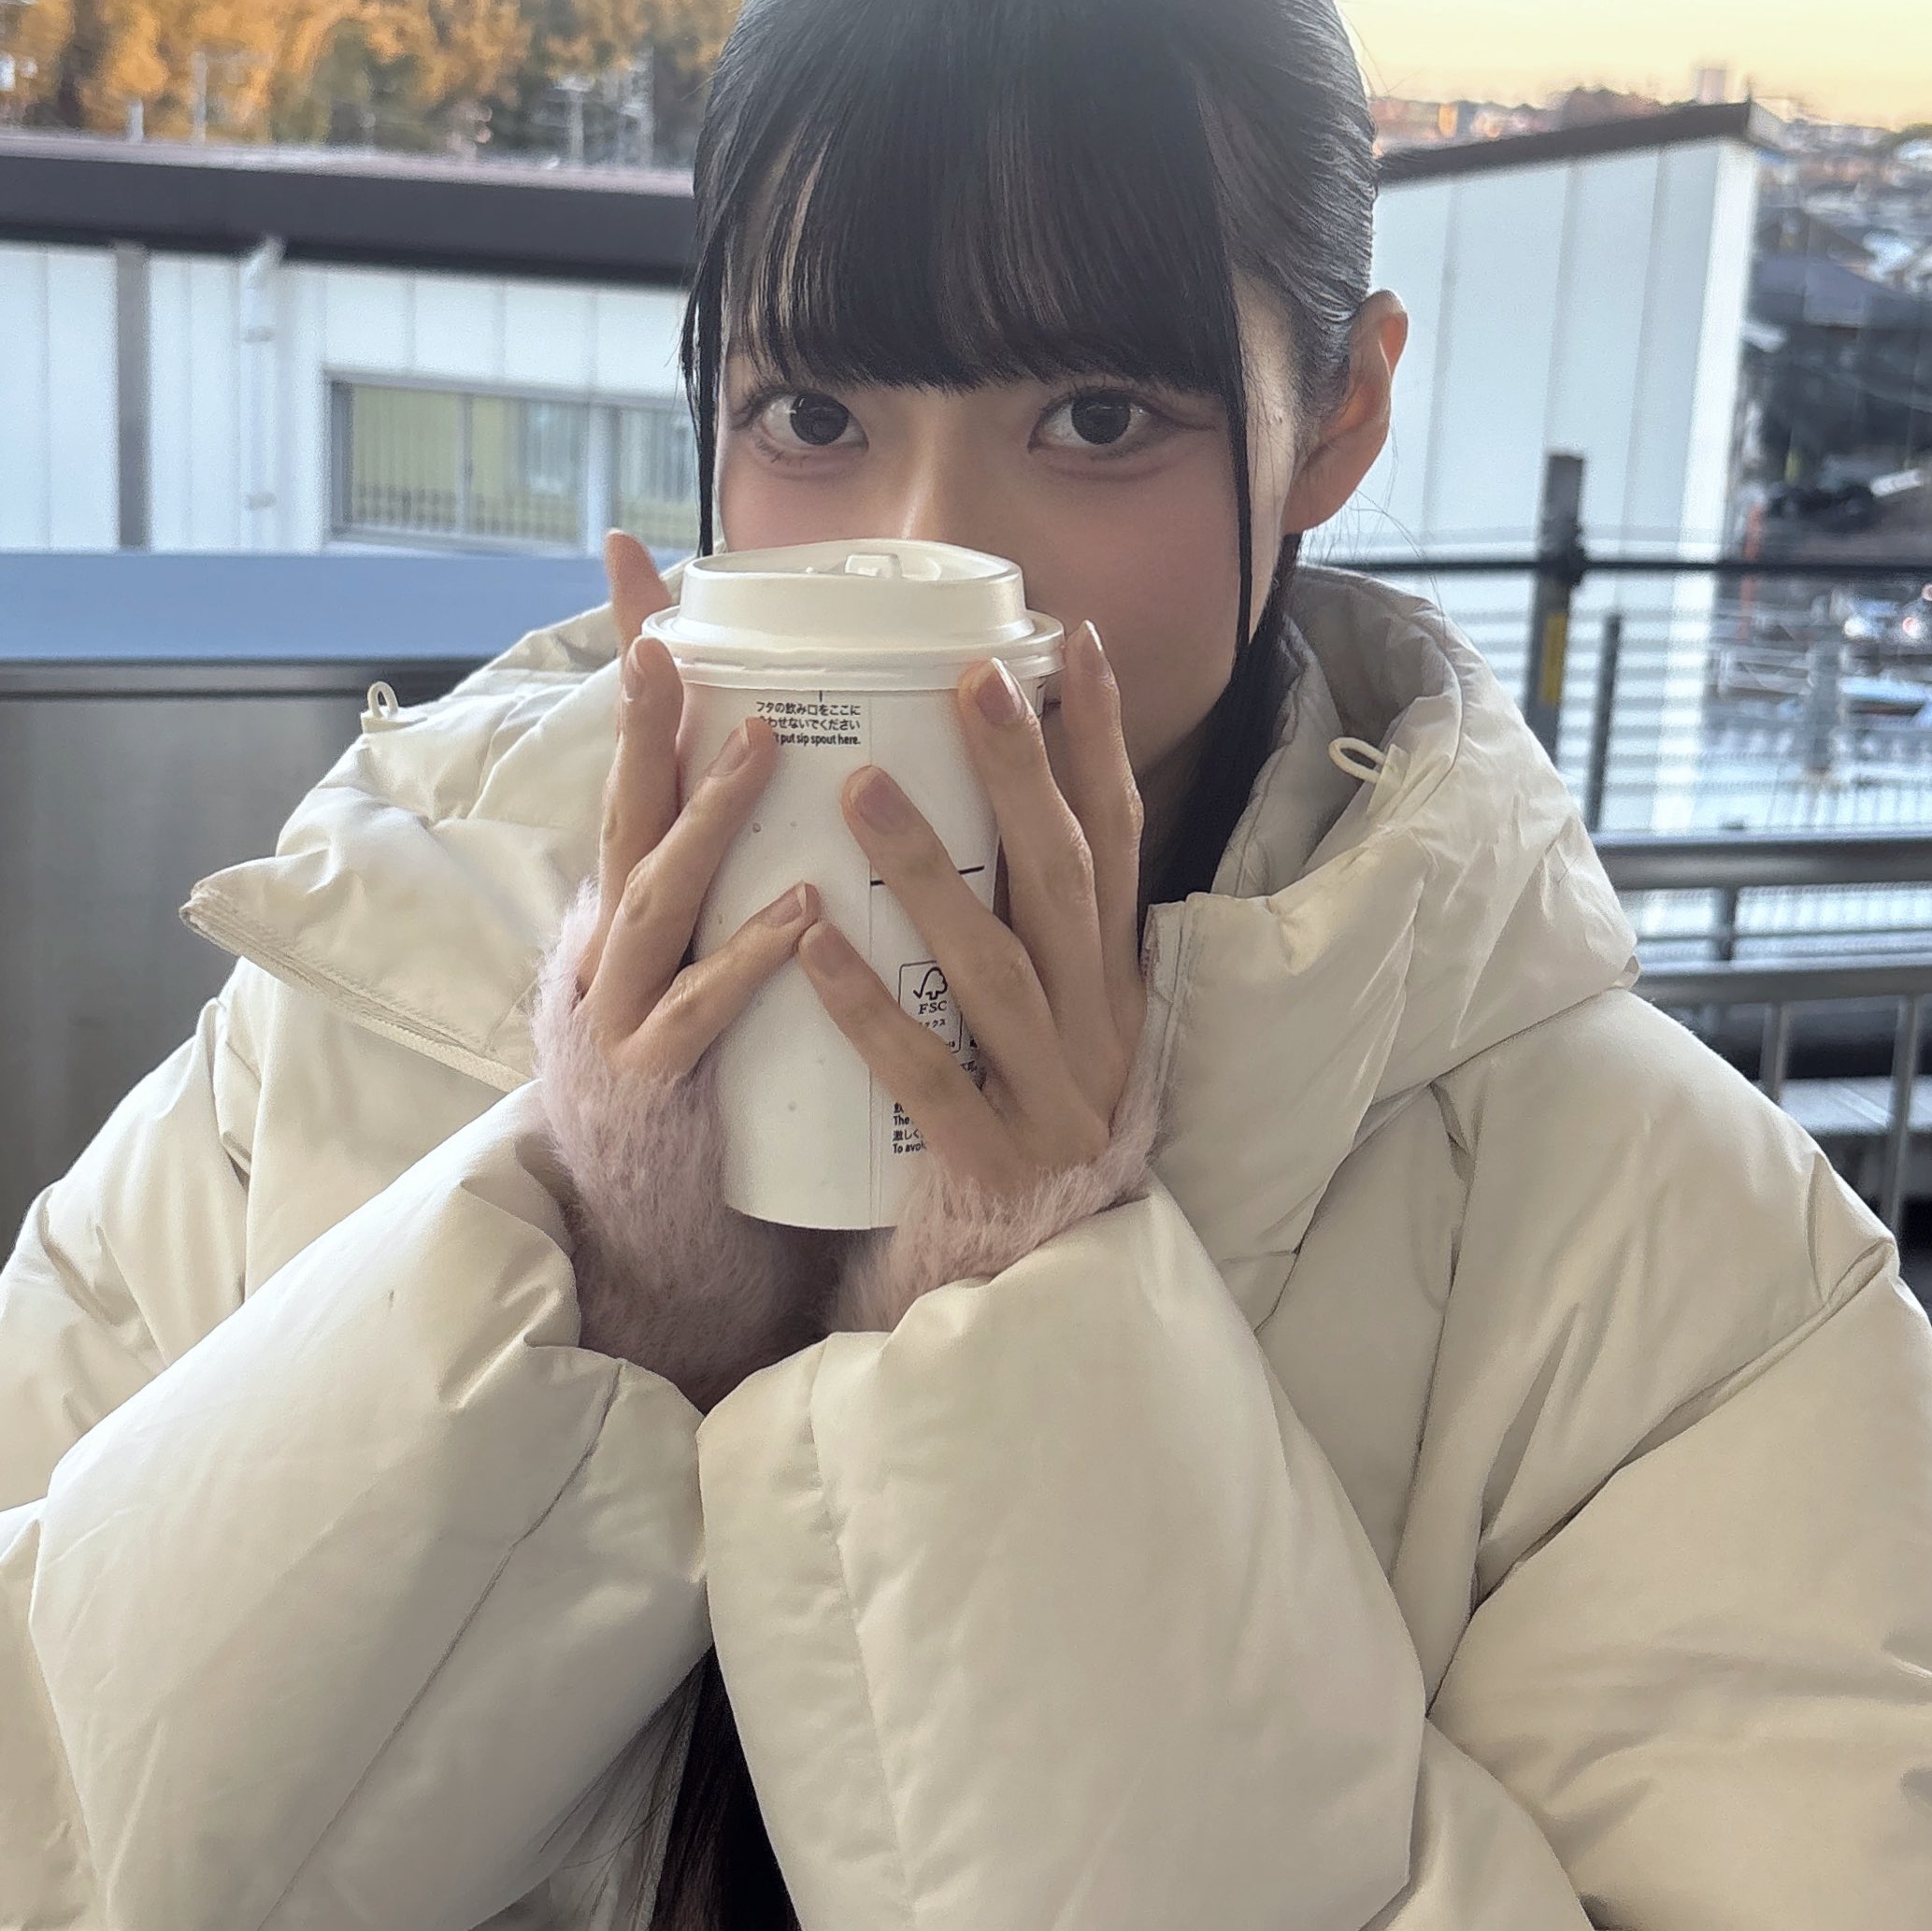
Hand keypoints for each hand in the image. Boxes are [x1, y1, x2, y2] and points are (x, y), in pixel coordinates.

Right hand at [570, 532, 814, 1084]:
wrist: (649, 1226)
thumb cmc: (694, 1079)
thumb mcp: (698, 955)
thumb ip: (723, 873)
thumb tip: (780, 772)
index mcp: (632, 905)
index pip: (634, 768)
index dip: (636, 673)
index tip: (634, 563)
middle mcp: (611, 946)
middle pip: (621, 814)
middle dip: (641, 724)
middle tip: (663, 638)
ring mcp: (620, 1013)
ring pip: (656, 898)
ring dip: (707, 817)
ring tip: (765, 742)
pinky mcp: (653, 1085)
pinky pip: (702, 1013)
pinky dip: (750, 957)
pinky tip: (802, 913)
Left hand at [798, 620, 1145, 1192]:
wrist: (1033, 1288)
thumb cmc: (1025, 1127)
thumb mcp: (1057, 1020)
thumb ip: (1035, 928)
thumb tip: (1004, 796)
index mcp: (1110, 980)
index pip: (1116, 839)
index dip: (1101, 741)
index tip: (1075, 642)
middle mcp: (1095, 1026)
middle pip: (1062, 878)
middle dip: (1021, 771)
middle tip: (970, 676)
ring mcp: (1049, 1096)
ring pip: (992, 967)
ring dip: (928, 870)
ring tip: (859, 785)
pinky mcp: (991, 1162)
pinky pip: (926, 1075)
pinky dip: (870, 1008)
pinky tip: (815, 947)